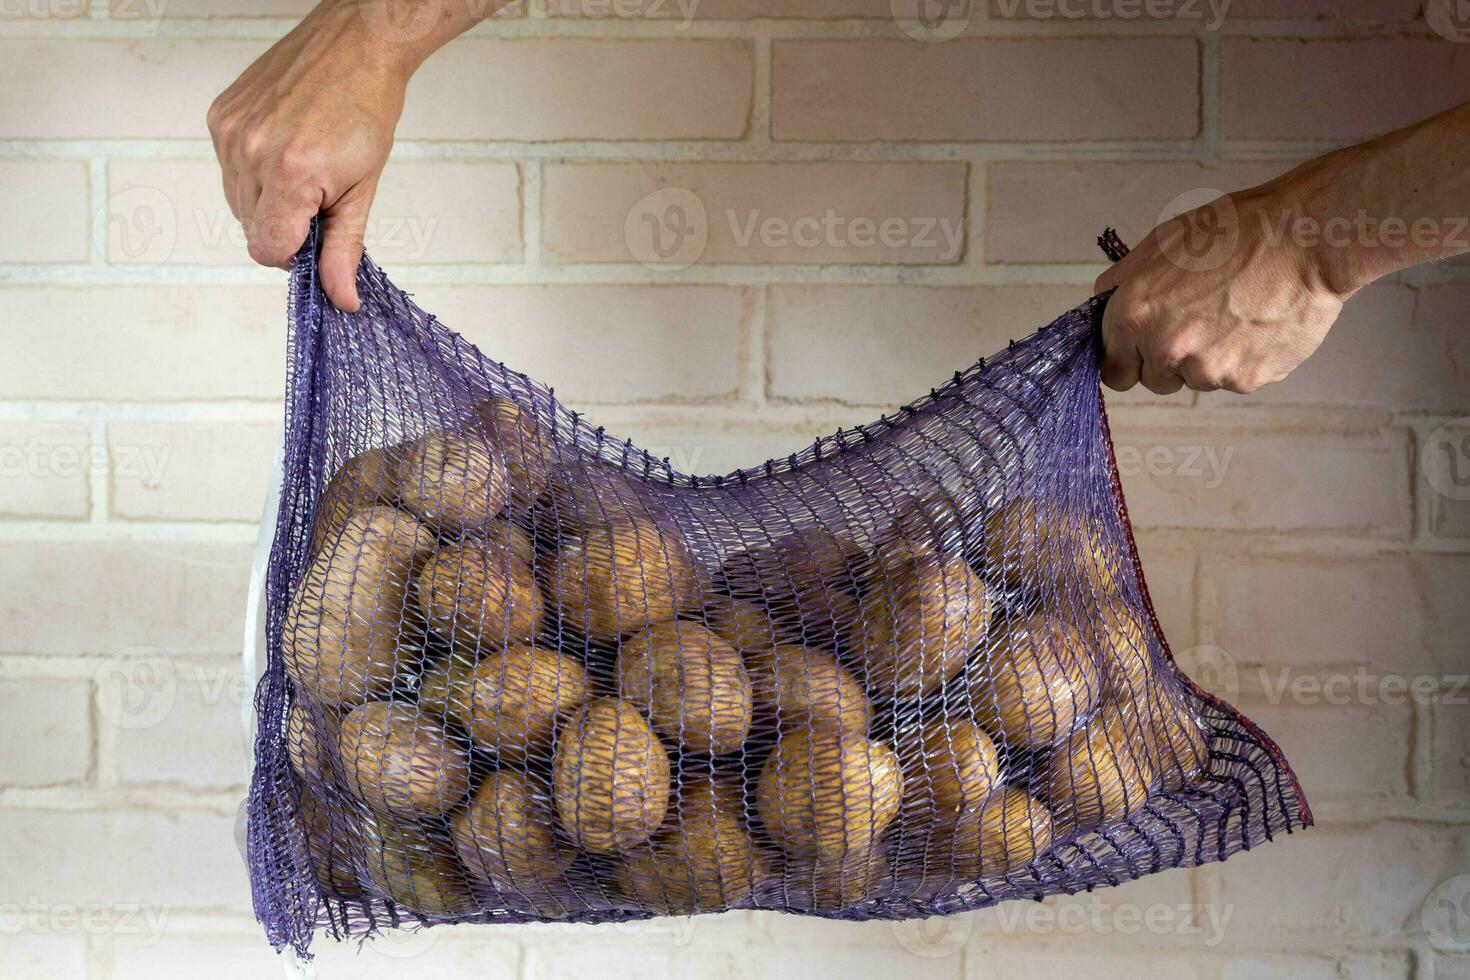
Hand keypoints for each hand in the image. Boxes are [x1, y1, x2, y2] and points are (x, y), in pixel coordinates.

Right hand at [207, 0, 413, 311]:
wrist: (356, 46)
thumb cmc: (367, 110)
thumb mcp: (363, 190)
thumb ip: (344, 249)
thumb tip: (340, 299)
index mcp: (290, 175)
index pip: (268, 249)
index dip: (294, 253)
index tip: (316, 234)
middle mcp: (250, 152)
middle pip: (251, 227)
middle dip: (284, 223)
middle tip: (319, 193)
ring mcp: (230, 131)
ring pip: (237, 199)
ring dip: (267, 197)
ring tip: (303, 164)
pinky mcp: (220, 114)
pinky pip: (228, 166)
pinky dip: (253, 167)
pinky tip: (283, 144)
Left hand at [1094, 183, 1349, 394]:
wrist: (1303, 238)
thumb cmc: (1234, 232)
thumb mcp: (1159, 244)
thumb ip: (1122, 284)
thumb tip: (1103, 307)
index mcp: (1134, 316)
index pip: (1113, 370)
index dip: (1126, 360)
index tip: (1138, 353)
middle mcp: (1165, 350)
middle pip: (1154, 380)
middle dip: (1168, 359)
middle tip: (1197, 320)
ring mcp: (1207, 370)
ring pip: (1196, 380)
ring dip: (1209, 358)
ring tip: (1234, 314)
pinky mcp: (1246, 380)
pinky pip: (1235, 379)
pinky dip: (1244, 359)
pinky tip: (1256, 323)